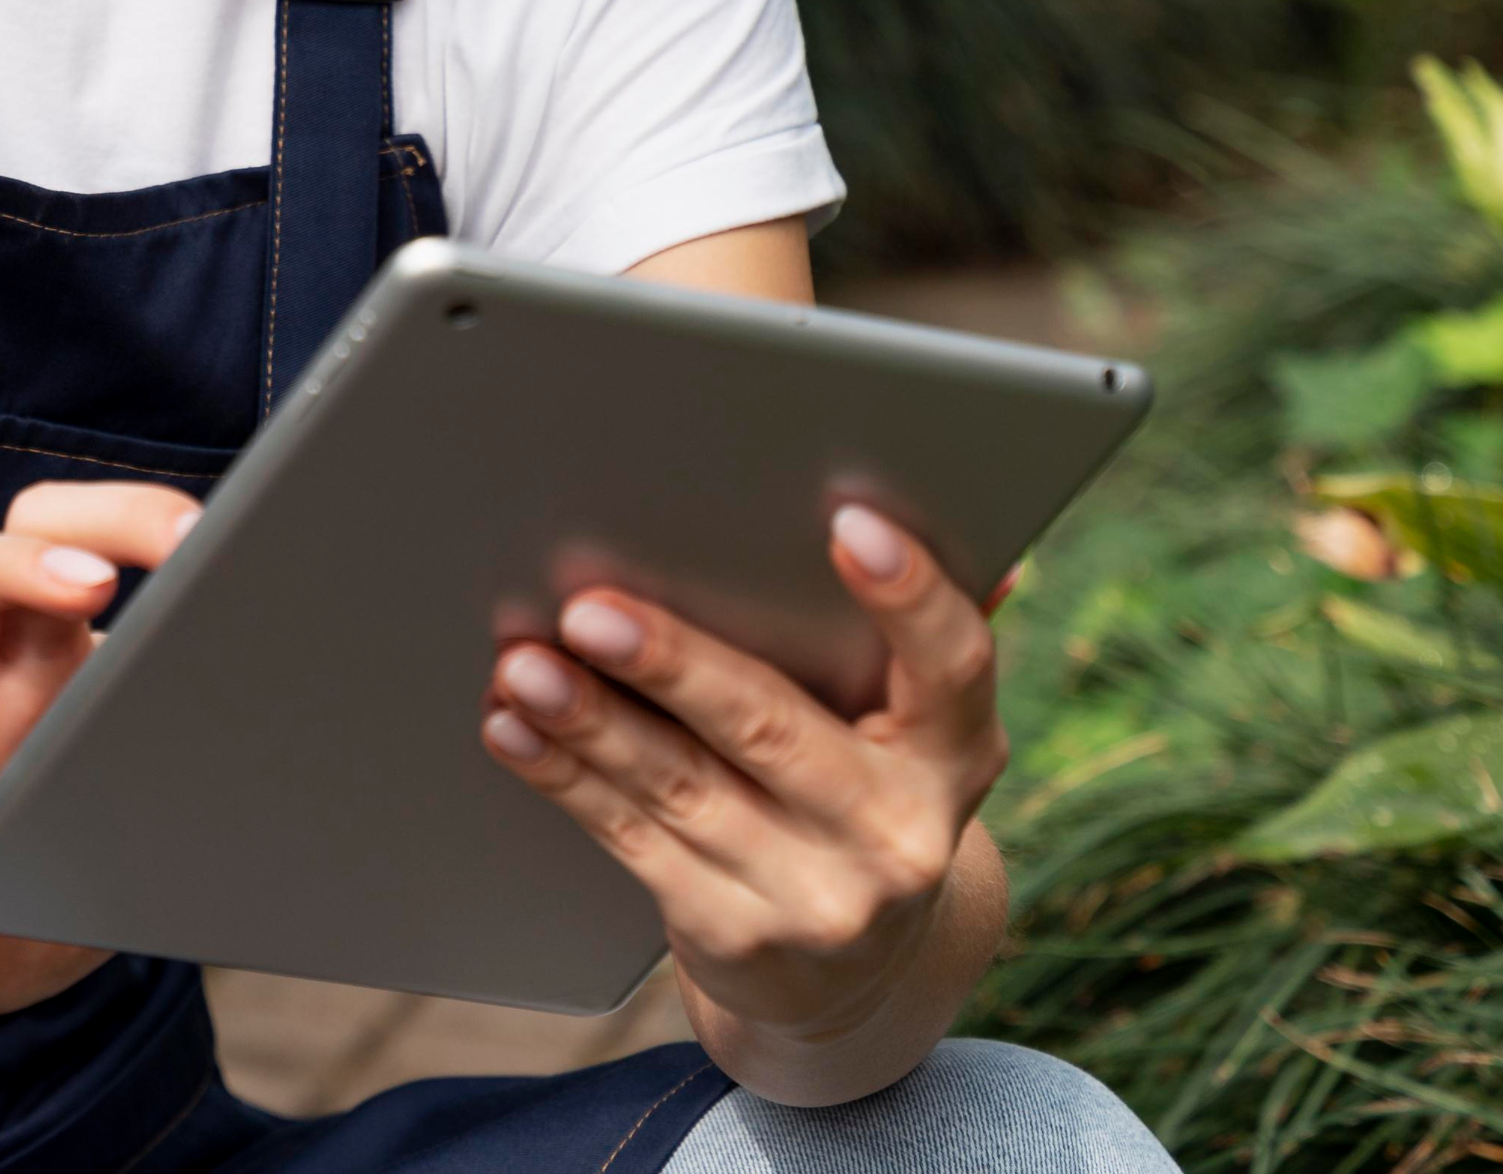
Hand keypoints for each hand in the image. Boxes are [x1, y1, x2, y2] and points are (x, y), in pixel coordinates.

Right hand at [0, 479, 200, 1070]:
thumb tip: (268, 786)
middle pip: (26, 536)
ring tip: (87, 586)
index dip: (149, 527)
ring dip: (12, 567)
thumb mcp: (125, 869)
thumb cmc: (17, 916)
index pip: (94, 549)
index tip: (219, 535)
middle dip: (100, 517)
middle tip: (182, 537)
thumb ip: (175, 816)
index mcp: (62, 681)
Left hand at [478, 504, 1007, 1082]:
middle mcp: (899, 833)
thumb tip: (986, 552)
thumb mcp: (917, 736)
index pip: (956, 664)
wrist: (852, 980)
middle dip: (674, 664)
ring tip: (523, 665)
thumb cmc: (865, 798)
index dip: (911, 596)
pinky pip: (633, 842)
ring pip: (682, 789)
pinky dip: (565, 779)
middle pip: (775, 730)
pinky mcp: (733, 936)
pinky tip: (515, 729)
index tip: (851, 521)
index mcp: (956, 754)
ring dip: (590, 722)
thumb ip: (919, 645)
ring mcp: (817, 898)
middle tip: (589, 610)